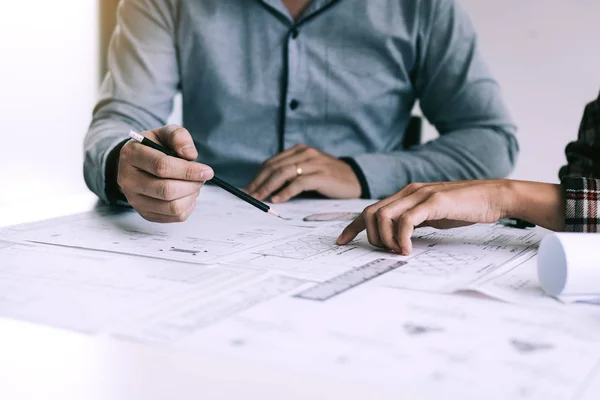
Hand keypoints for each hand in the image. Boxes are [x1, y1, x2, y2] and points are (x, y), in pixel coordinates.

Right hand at [117, 125, 213, 222]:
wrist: (137, 164)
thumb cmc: (153, 147)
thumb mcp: (164, 133)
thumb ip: (178, 136)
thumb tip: (190, 155)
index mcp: (131, 155)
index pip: (162, 166)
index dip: (188, 170)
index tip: (207, 171)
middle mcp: (128, 180)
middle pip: (166, 190)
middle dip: (192, 184)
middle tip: (202, 178)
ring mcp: (134, 200)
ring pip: (172, 207)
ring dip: (191, 196)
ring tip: (194, 185)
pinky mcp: (145, 213)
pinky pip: (174, 217)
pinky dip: (188, 206)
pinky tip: (187, 194)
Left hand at [246, 144, 360, 202]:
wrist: (356, 179)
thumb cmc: (329, 178)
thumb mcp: (309, 170)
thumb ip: (291, 174)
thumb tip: (266, 188)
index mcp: (299, 150)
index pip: (272, 162)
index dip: (258, 176)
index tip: (248, 189)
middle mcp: (305, 153)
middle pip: (275, 166)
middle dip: (259, 182)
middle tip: (250, 195)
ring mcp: (314, 163)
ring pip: (283, 173)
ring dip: (268, 187)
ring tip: (259, 198)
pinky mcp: (321, 175)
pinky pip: (299, 183)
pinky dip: (285, 192)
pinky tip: (277, 199)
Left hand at [336, 180, 515, 254]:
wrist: (493, 196)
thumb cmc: (463, 208)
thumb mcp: (430, 216)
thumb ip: (412, 222)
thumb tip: (395, 239)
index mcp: (405, 195)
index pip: (370, 209)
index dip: (352, 226)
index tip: (342, 242)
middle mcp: (407, 191)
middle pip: (370, 213)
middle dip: (370, 236)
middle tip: (385, 252)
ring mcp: (419, 194)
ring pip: (382, 216)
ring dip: (385, 239)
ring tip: (399, 252)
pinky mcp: (432, 201)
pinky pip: (406, 220)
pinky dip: (402, 238)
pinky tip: (408, 250)